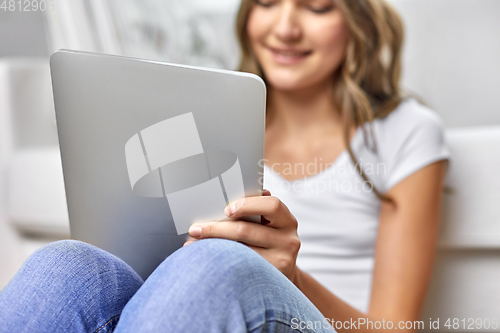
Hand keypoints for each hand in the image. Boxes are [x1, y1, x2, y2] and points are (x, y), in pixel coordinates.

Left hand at [183, 190, 300, 283]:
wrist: (281, 278)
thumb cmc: (267, 243)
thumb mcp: (269, 225)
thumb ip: (257, 210)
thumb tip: (230, 195)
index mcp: (287, 221)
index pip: (272, 205)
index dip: (248, 204)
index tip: (226, 209)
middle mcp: (288, 240)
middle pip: (247, 230)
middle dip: (216, 228)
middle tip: (195, 229)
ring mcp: (281, 262)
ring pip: (240, 251)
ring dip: (212, 246)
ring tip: (192, 245)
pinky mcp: (270, 279)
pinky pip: (240, 268)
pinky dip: (220, 261)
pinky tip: (207, 260)